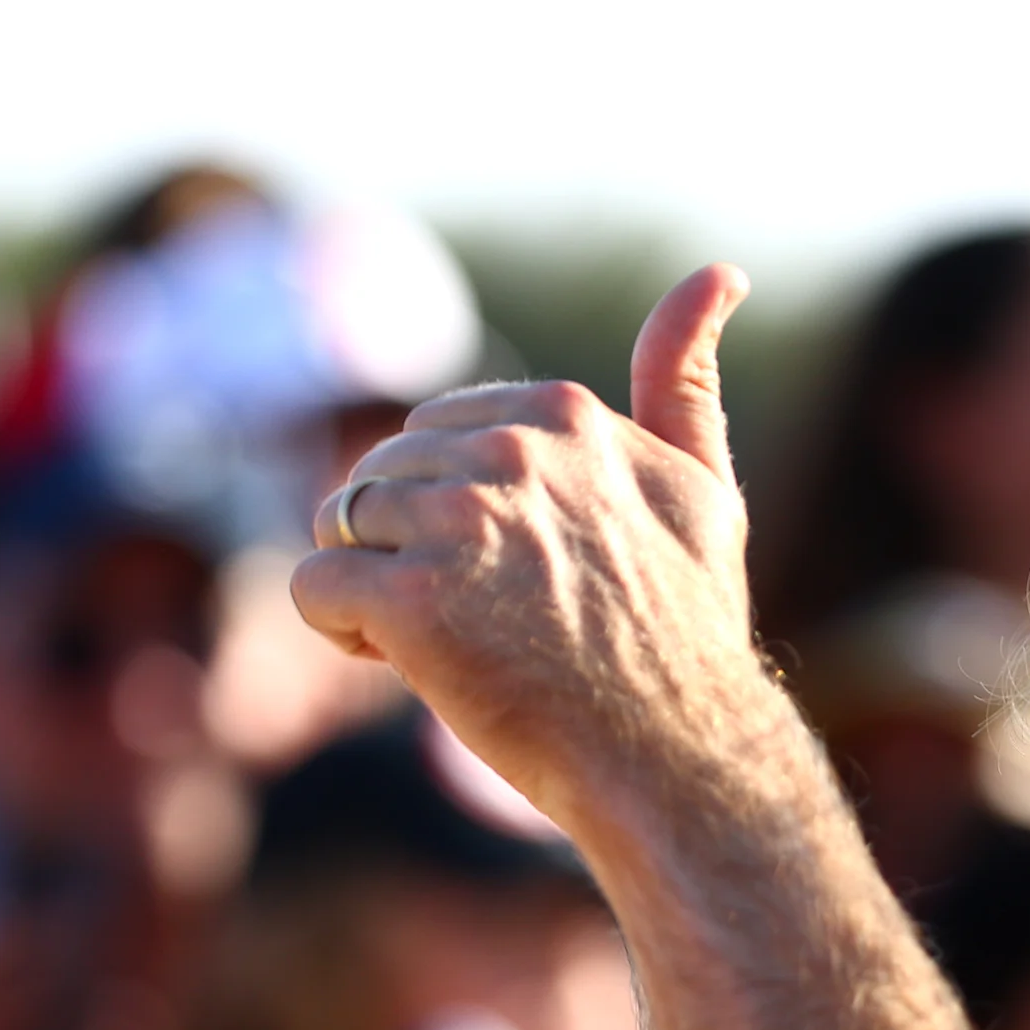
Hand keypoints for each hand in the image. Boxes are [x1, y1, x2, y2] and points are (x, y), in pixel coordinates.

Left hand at [291, 266, 779, 835]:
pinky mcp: (409, 599)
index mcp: (565, 414)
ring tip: (453, 642)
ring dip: (374, 588)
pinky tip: (407, 664)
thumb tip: (717, 271)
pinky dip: (341, 631)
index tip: (522, 574)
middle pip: (382, 474)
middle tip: (494, 620)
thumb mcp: (706, 492)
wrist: (679, 758)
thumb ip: (686, 382)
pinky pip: (312, 589)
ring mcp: (457, 521)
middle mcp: (509, 451)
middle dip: (411, 545)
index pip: (439, 432)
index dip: (461, 510)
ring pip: (339, 525)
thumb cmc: (689, 640)